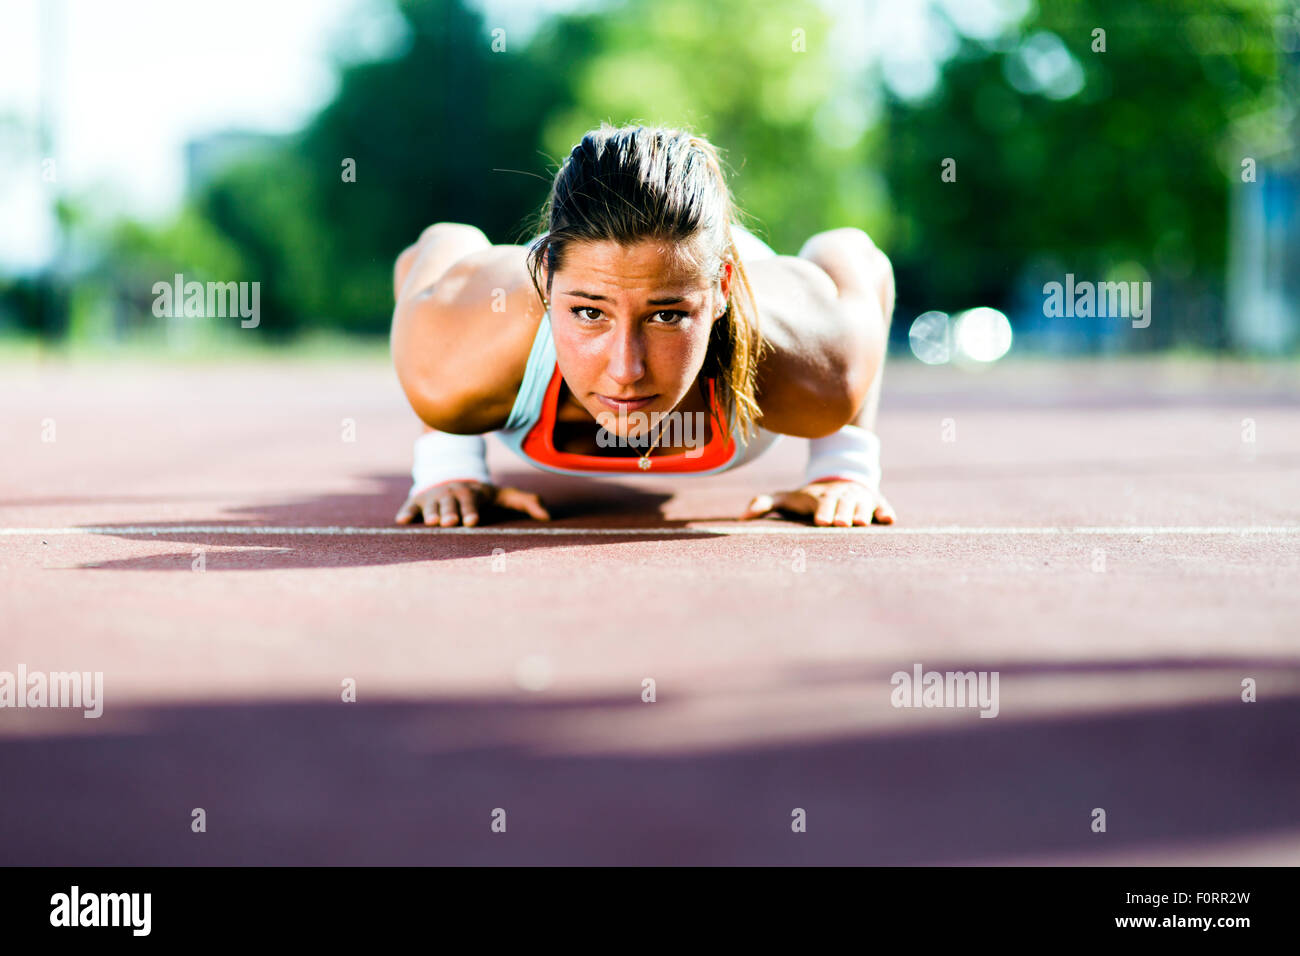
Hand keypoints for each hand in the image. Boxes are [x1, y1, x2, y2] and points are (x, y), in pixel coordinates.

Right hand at [395, 480, 550, 526]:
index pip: (472, 500)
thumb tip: (548, 517)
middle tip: (450, 523)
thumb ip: (526, 502)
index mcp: (473, 493)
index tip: (472, 522)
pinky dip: (407, 512)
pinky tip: (402, 522)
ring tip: (430, 523)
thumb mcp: (505, 496)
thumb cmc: (483, 495)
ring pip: (431, 504)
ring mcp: (435, 496)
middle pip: (451, 502)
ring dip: (430, 512)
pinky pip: (411, 505)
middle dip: (451, 512)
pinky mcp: (420, 500)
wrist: (454, 475)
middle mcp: (453, 493)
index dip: (471, 510)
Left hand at [740, 480, 895, 526]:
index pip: (822, 505)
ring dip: (863, 513)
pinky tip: (888, 519)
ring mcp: (860, 498)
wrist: (839, 480)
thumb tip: (740, 518)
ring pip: (863, 505)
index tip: (821, 522)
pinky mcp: (876, 502)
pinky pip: (882, 505)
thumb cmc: (809, 498)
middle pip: (843, 505)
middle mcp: (841, 496)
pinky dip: (885, 511)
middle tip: (842, 525)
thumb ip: (765, 503)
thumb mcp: (788, 498)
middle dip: (842, 514)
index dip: (823, 512)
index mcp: (821, 498)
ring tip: (862, 523)